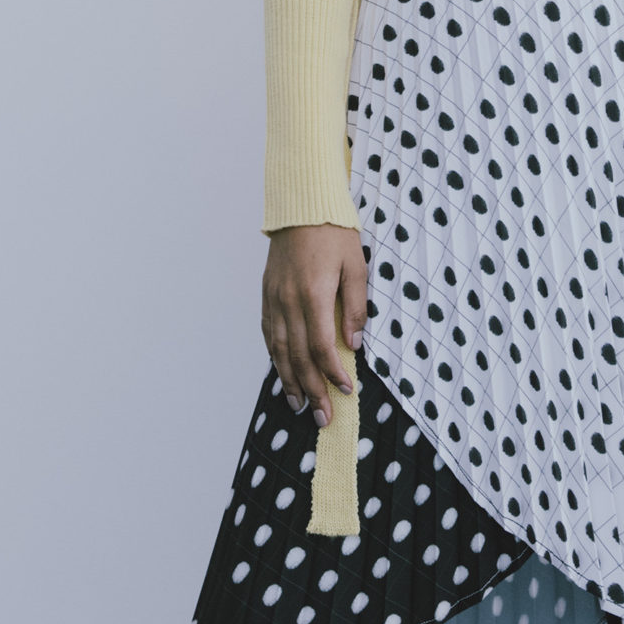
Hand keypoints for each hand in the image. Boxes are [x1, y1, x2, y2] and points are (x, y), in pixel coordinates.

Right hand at [261, 225, 368, 428]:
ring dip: (289, 381)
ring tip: (299, 406)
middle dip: (311, 389)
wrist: (302, 207)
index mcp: (314, 294)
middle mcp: (289, 300)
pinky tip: (282, 373)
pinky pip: (269, 333)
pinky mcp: (266, 294)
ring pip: (279, 349)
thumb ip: (355, 308)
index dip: (332, 372)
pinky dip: (275, 357)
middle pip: (298, 355)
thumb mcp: (356, 267)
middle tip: (322, 417)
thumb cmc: (334, 234)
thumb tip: (354, 345)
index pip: (321, 346)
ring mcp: (274, 298)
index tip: (346, 391)